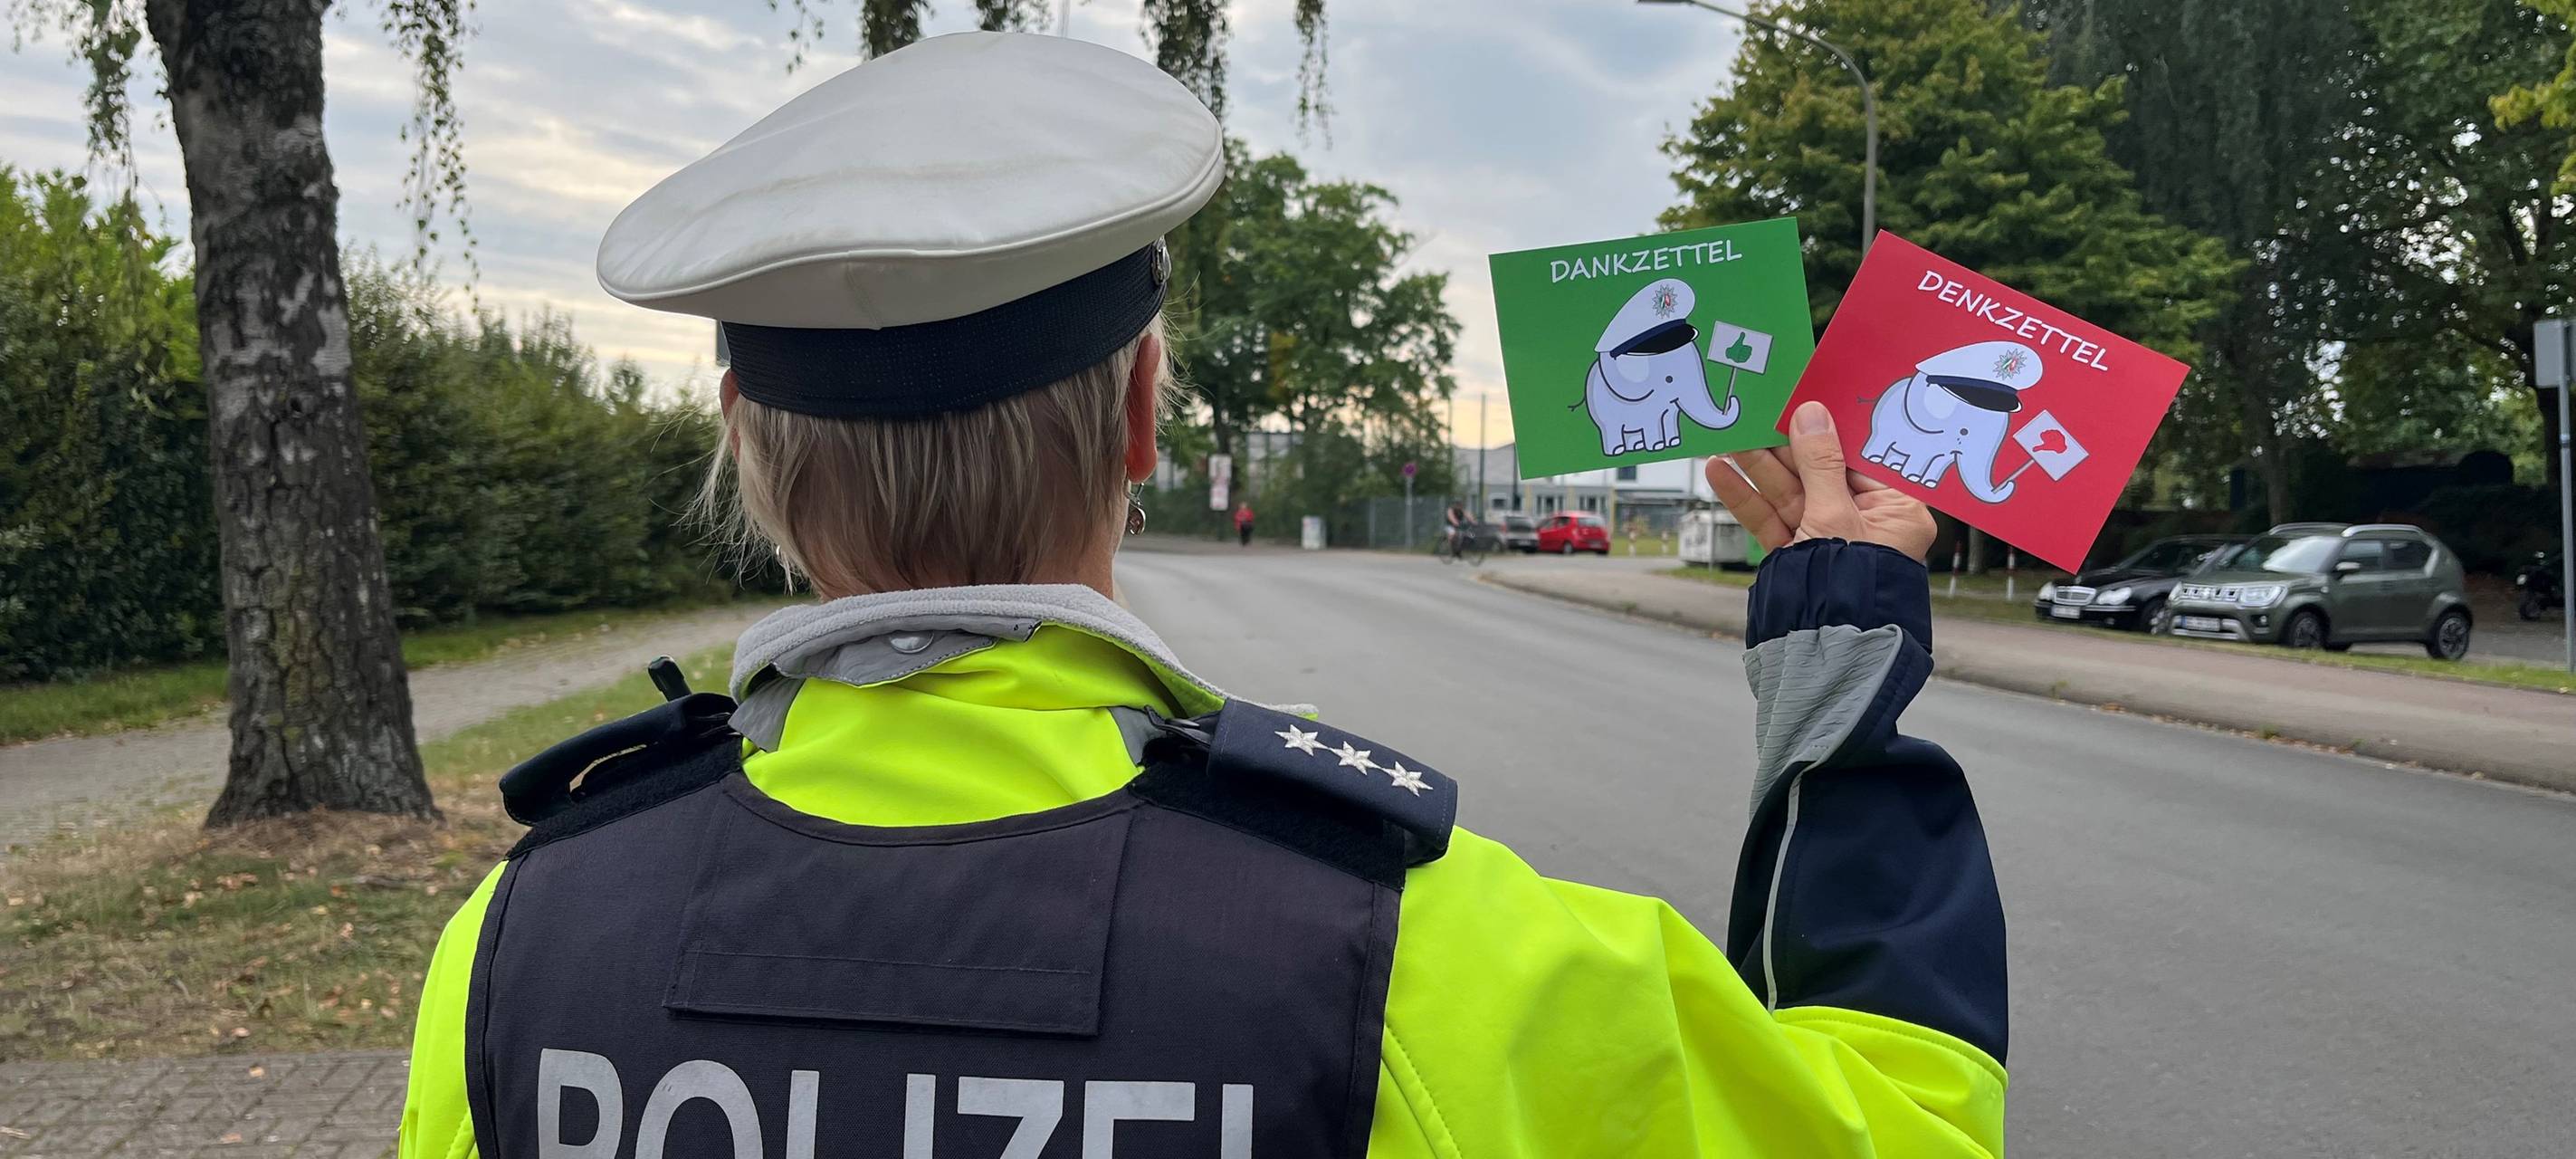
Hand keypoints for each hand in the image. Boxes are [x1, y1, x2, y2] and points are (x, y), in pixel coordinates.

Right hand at [1706, 401, 1936, 562]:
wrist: (1822, 653)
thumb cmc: (1847, 584)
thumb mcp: (1834, 514)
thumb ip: (1819, 462)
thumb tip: (1811, 414)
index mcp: (1897, 513)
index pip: (1861, 459)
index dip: (1830, 430)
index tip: (1804, 402)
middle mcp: (1865, 525)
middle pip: (1820, 473)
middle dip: (1783, 446)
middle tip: (1756, 414)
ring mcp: (1828, 541)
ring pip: (1789, 494)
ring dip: (1756, 467)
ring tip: (1726, 437)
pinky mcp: (1797, 556)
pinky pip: (1772, 520)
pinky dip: (1746, 498)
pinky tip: (1719, 473)